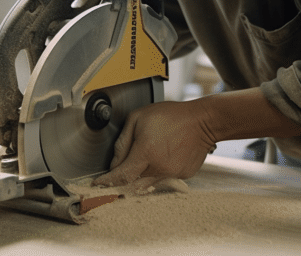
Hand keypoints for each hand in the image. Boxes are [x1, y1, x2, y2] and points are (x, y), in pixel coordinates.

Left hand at [92, 100, 216, 188]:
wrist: (203, 121)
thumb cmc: (171, 116)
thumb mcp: (138, 118)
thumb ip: (123, 141)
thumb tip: (114, 162)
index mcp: (146, 152)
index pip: (121, 176)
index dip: (107, 182)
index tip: (97, 184)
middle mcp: (158, 167)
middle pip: (132, 183)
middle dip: (120, 182)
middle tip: (111, 179)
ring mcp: (171, 173)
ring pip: (147, 183)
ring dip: (138, 177)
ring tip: (140, 162)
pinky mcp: (182, 175)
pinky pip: (162, 178)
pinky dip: (156, 172)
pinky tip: (161, 156)